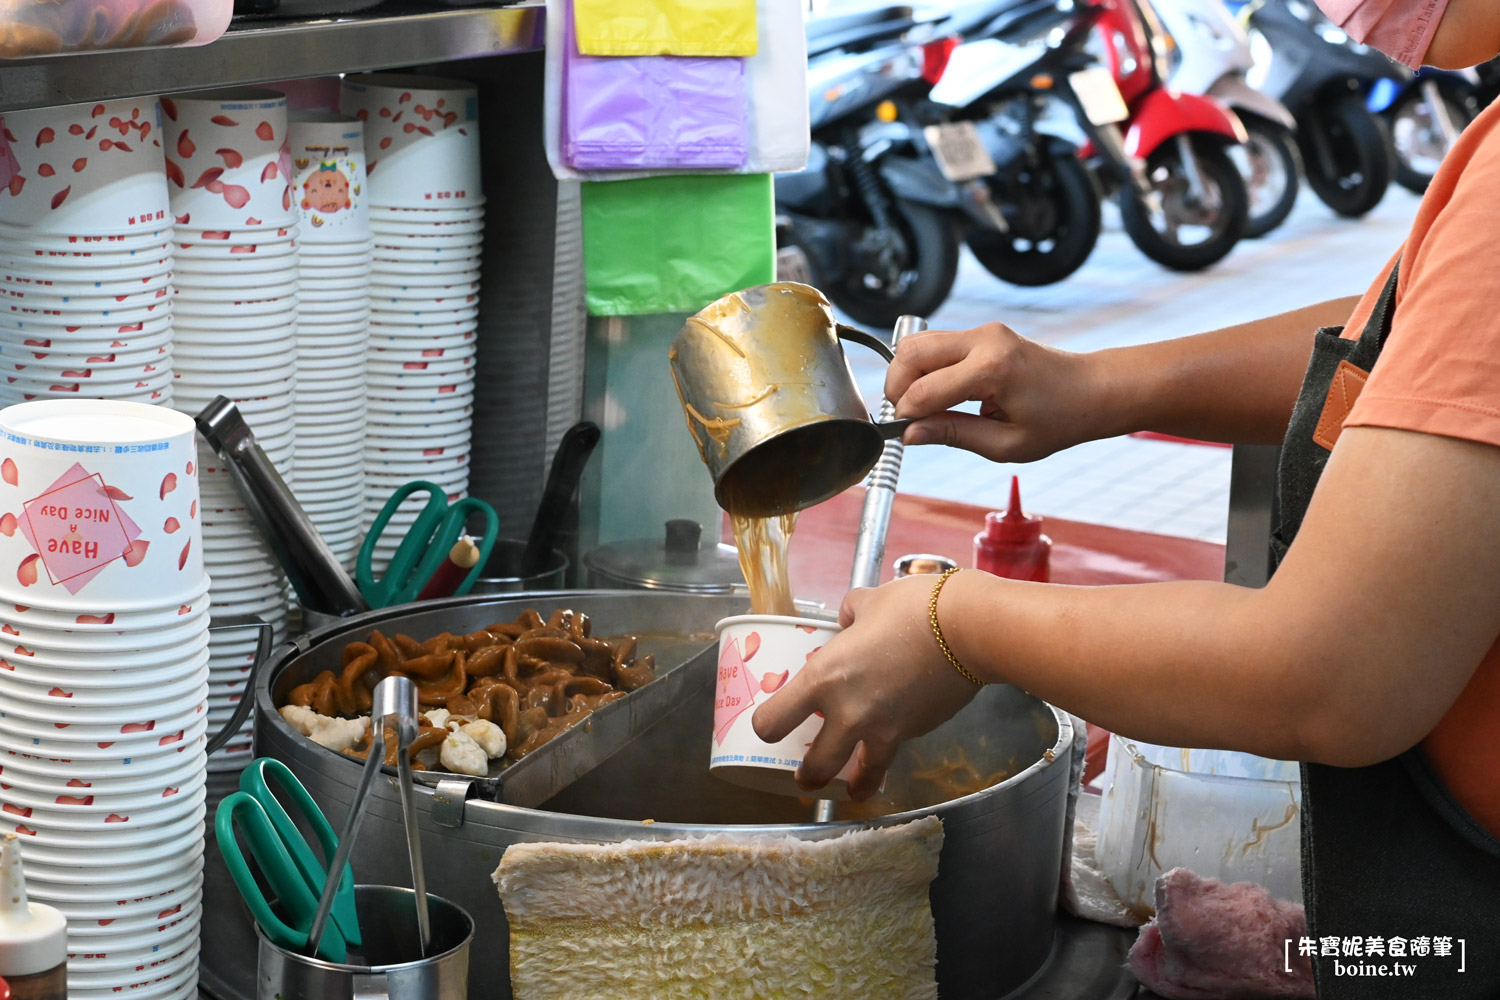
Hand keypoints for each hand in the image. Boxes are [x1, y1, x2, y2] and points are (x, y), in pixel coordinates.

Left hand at [751, 575, 981, 799]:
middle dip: (807, 776)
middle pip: (816, 766)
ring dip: (853, 786)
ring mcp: (884, 729)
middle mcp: (849, 713)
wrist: (968, 631)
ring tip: (851, 791)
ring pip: (861, 776)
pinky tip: (896, 738)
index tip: (768, 727)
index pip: (775, 720)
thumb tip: (848, 620)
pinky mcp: (916, 733)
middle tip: (804, 777)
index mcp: (824, 678)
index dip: (766, 726)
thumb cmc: (912, 609)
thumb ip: (850, 614)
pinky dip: (892, 750)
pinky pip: (896, 749)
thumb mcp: (868, 601)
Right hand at [885, 323, 1102, 461]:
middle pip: (910, 354)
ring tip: (920, 407)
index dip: (907, 416)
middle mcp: (984, 340)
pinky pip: (936, 345)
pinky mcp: (982, 332)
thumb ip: (952, 434)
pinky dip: (925, 369)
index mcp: (992, 369)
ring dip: (908, 375)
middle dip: (896, 388)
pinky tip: (938, 394)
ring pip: (918, 344)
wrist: (1091, 390)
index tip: (904, 435)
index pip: (924, 391)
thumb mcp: (1005, 443)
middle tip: (905, 417)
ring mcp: (983, 331)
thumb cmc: (1059, 420)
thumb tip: (910, 435)